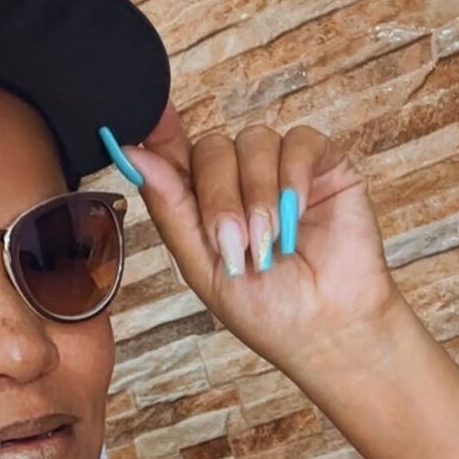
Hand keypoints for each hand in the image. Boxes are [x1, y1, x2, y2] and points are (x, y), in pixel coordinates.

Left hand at [122, 102, 404, 373]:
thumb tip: (132, 153)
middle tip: (235, 246)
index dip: (159, 134)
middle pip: (211, 148)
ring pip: (253, 141)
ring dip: (258, 196)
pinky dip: (293, 176)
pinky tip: (298, 212)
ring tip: (270, 243)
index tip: (145, 128)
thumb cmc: (267, 310)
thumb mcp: (202, 266)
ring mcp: (281, 169)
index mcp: (204, 205)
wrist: (327, 330)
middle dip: (220, 199)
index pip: (174, 154)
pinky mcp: (324, 165)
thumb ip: (169, 208)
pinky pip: (299, 141)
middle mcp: (239, 181)